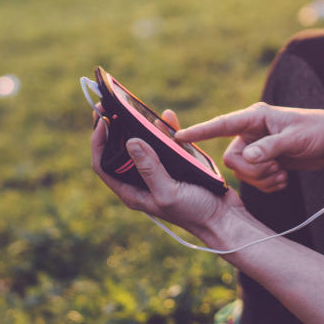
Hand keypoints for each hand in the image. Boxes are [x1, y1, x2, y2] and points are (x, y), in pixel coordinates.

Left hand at [90, 116, 241, 236]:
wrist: (224, 219)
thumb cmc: (195, 213)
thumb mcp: (168, 192)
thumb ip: (150, 168)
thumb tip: (130, 141)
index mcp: (133, 191)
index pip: (103, 164)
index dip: (98, 141)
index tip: (102, 119)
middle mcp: (142, 181)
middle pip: (119, 151)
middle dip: (114, 128)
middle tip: (110, 104)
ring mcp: (160, 172)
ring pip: (144, 145)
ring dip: (139, 125)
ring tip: (133, 105)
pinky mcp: (178, 166)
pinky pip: (167, 144)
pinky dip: (165, 130)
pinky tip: (166, 117)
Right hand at [174, 103, 323, 191]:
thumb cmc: (318, 131)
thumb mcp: (295, 139)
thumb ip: (269, 148)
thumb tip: (245, 159)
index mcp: (255, 117)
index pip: (221, 124)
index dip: (199, 131)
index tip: (178, 137)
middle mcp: (251, 132)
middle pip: (232, 158)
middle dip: (252, 171)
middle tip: (276, 169)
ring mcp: (257, 147)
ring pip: (242, 171)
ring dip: (262, 179)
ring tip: (283, 173)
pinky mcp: (265, 161)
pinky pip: (254, 180)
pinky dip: (268, 184)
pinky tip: (284, 179)